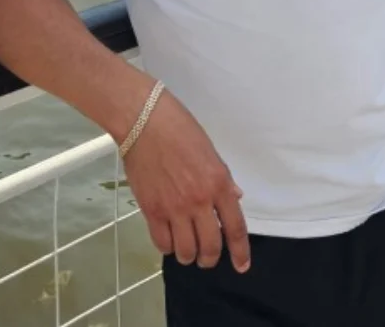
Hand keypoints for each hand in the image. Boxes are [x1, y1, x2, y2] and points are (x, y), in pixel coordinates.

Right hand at [122, 90, 250, 273]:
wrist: (143, 119)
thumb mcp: (209, 150)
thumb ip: (222, 178)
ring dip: (189, 255)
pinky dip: (167, 246)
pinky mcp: (151, 210)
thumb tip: (233, 197)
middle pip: (210, 246)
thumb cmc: (176, 125)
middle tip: (207, 257)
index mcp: (218, 182)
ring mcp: (174, 207)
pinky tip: (169, 238)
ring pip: (186, 251)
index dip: (240, 252)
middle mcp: (199, 200)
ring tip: (187, 249)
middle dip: (210, 258)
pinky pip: (162, 243)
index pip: (235, 227)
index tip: (241, 265)